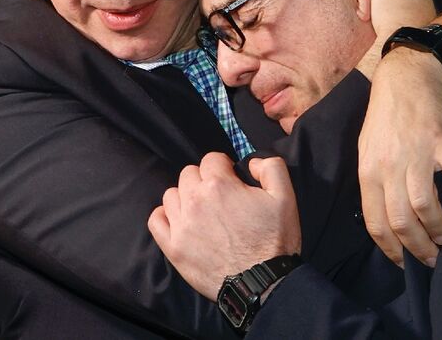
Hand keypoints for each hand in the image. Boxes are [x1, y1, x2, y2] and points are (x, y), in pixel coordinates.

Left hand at [148, 153, 300, 298]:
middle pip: (189, 174)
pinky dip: (166, 217)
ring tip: (202, 210)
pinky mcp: (173, 247)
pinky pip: (156, 220)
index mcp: (220, 185)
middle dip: (204, 180)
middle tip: (219, 197)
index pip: (211, 159)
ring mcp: (181, 225)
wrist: (262, 283)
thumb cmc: (274, 241)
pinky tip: (181, 221)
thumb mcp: (285, 197)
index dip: (224, 166)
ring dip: (186, 197)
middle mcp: (195, 200)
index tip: (232, 179)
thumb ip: (271, 167)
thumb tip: (252, 162)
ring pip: (172, 194)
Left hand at [358, 46, 441, 267]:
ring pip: (425, 205)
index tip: (403, 262)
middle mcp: (389, 165)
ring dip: (438, 228)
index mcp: (368, 170)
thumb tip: (384, 217)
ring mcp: (417, 152)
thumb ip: (375, 180)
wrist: (407, 74)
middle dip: (418, 247)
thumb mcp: (367, 148)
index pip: (375, 221)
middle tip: (432, 256)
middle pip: (401, 220)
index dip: (390, 248)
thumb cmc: (386, 114)